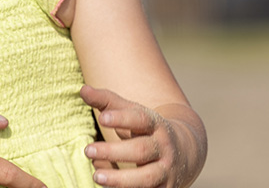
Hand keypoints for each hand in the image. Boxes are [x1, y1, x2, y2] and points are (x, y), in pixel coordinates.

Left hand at [80, 86, 197, 187]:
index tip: (101, 118)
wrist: (184, 152)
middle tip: (88, 150)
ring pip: (146, 178)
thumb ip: (107, 102)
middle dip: (114, 152)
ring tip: (96, 176)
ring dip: (121, 180)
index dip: (122, 119)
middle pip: (140, 150)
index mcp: (156, 124)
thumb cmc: (147, 129)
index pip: (140, 119)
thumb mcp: (132, 113)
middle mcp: (163, 148)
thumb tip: (83, 90)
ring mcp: (166, 171)